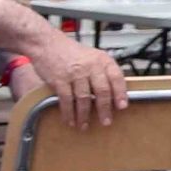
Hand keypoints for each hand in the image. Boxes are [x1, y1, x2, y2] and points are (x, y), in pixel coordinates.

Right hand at [14, 37, 128, 131]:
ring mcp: (75, 73)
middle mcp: (91, 66)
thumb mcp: (94, 56)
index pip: (117, 78)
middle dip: (104, 109)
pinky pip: (66, 100)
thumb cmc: (72, 52)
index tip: (122, 107)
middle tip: (106, 121)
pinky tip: (70, 120)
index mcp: (103, 60)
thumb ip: (104, 71)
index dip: (121, 93)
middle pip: (102, 91)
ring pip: (83, 98)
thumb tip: (115, 92)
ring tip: (84, 125)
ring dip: (84, 115)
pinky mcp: (59, 80)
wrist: (48, 44)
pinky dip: (68, 112)